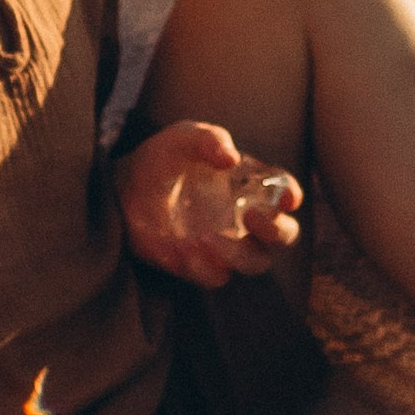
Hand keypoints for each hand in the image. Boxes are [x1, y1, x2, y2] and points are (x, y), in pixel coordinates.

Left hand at [116, 120, 301, 289]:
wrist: (123, 188)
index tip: (285, 197)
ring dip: (238, 254)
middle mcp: (246, 218)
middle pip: (283, 236)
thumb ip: (208, 140)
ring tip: (205, 238)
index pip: (285, 193)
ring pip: (255, 263)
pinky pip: (215, 277)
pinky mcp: (200, 265)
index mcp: (252, 184)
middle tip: (251, 216)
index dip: (291, 195)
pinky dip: (203, 267)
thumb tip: (230, 158)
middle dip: (277, 231)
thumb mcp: (183, 137)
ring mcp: (227, 245)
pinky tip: (182, 248)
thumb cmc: (163, 157)